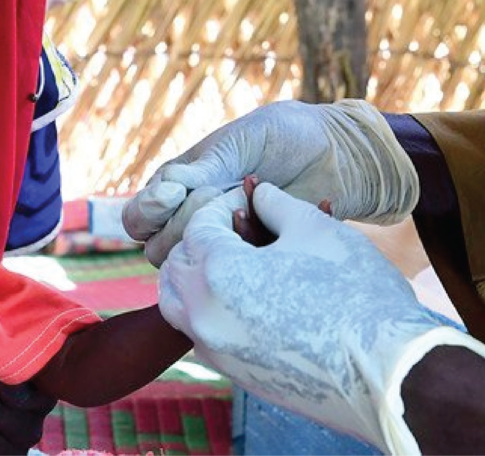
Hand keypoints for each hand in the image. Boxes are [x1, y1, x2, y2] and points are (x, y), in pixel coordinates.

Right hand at [124, 99, 418, 264]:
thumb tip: (167, 187)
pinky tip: (275, 226)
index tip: (176, 194)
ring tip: (248, 211)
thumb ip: (204, 166)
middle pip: (160, 247)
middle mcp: (192, 218)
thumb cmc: (283, 136)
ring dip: (216, 240)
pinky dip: (253, 249)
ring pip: (195, 264)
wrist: (337, 153)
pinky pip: (240, 270)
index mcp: (177, 185)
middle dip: (188, 222)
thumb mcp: (241, 141)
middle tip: (222, 196)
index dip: (148, 213)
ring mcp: (224, 241)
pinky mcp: (256, 259)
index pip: (139, 217)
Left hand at [158, 183, 484, 454]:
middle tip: (234, 226)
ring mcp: (215, 349)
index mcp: (217, 272)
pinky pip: (201, 331)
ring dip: (194, 275)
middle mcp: (203, 314)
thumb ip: (275, 204)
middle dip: (200, 238)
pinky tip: (245, 295)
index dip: (223, 203)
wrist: (391, 373)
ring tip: (231, 258)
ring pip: (177, 303)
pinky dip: (207, 307)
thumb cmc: (355, 292)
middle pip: (176, 264)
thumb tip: (259, 194)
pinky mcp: (234, 373)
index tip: (249, 197)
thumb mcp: (314, 228)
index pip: (198, 225)